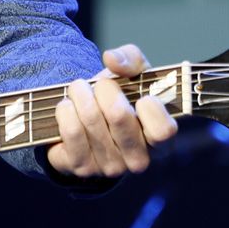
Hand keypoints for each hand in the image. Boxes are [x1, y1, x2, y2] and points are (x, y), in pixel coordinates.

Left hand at [46, 45, 178, 178]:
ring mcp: (110, 167)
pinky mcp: (82, 168)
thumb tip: (112, 59)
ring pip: (90, 119)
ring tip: (78, 91)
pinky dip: (65, 110)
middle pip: (119, 114)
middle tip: (97, 84)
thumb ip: (131, 59)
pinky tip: (67, 107)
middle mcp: (138, 160)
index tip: (141, 96)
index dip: (150, 107)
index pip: (163, 130)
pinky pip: (71, 131)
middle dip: (103, 88)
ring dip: (79, 95)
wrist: (86, 124)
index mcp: (160, 142)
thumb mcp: (134, 75)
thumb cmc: (119, 98)